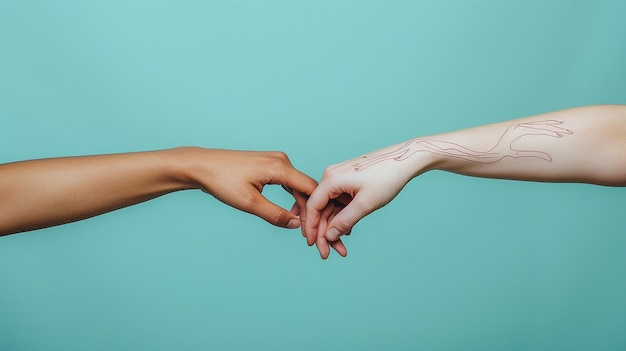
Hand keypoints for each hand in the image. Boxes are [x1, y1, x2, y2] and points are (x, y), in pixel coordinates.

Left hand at [182, 147, 317, 228]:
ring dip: (300, 204)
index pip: (310, 189)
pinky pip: (288, 181)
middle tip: (307, 233)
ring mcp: (275, 160)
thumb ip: (275, 215)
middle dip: (309, 210)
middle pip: (306, 187)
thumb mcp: (249, 203)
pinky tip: (290, 211)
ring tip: (300, 225)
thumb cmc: (222, 181)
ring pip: (297, 185)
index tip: (314, 230)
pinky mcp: (268, 164)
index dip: (315, 211)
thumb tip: (296, 225)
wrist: (201, 166)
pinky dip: (291, 196)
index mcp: (280, 167)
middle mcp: (281, 160)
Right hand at [304, 144, 419, 258]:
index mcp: (331, 179)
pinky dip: (342, 218)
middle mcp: (331, 177)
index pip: (313, 207)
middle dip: (324, 232)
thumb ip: (345, 221)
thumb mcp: (365, 204)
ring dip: (334, 227)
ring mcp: (339, 179)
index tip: (313, 246)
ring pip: (330, 208)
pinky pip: (339, 203)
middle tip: (328, 253)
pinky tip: (348, 232)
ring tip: (341, 248)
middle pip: (321, 209)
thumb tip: (329, 236)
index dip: (311, 228)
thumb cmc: (387, 177)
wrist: (405, 160)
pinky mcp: (348, 181)